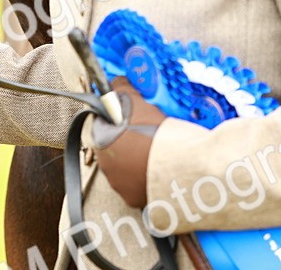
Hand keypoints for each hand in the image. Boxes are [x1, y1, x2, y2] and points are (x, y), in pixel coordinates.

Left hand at [92, 76, 166, 208]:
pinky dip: (148, 180)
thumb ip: (120, 88)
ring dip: (138, 162)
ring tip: (159, 153)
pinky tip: (161, 171)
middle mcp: (105, 166)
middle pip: (115, 149)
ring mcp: (119, 186)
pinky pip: (138, 187)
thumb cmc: (156, 132)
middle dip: (129, 142)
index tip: (135, 119)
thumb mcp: (136, 100)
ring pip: (127, 169)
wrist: (180, 165)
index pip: (103, 126)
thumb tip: (115, 81)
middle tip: (149, 135)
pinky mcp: (135, 201)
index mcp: (100, 141)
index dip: (119, 120)